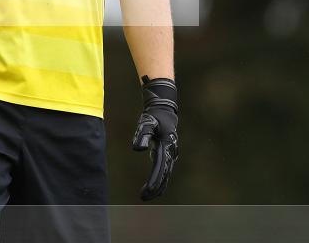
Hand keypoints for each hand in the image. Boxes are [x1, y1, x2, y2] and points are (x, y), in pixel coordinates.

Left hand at [132, 76, 178, 200]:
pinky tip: (154, 187)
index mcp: (167, 146)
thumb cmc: (154, 116)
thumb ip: (142, 134)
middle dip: (156, 187)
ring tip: (147, 196)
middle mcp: (171, 152)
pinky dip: (160, 179)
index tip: (147, 190)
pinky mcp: (168, 154)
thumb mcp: (146, 123)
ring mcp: (171, 153)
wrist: (164, 110)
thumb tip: (137, 149)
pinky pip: (165, 170)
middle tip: (144, 198)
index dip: (154, 180)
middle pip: (165, 174)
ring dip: (158, 186)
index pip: (160, 168)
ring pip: (166, 174)